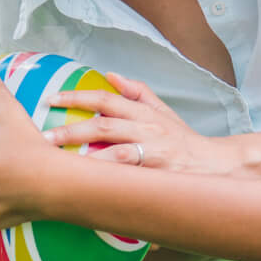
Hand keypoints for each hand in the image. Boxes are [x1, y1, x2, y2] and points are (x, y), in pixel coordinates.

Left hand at [46, 71, 239, 174]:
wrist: (217, 166)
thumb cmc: (184, 141)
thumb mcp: (163, 112)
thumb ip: (137, 93)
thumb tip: (110, 75)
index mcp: (144, 112)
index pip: (105, 99)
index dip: (77, 97)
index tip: (50, 99)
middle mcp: (148, 129)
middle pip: (104, 123)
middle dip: (71, 129)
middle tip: (44, 137)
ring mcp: (155, 152)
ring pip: (117, 150)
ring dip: (87, 156)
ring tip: (60, 164)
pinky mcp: (161, 174)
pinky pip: (133, 177)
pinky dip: (113, 179)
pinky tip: (91, 185)